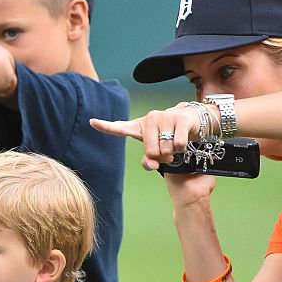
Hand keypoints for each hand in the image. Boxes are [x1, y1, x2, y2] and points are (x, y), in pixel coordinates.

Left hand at [90, 101, 213, 170]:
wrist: (189, 121)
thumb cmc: (168, 137)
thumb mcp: (156, 151)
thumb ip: (149, 162)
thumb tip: (152, 165)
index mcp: (138, 127)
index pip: (119, 127)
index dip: (106, 126)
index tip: (92, 122)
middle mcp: (149, 119)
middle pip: (152, 151)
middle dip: (162, 157)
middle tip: (166, 151)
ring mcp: (164, 116)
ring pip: (166, 149)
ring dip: (173, 153)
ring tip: (174, 144)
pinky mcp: (179, 118)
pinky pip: (178, 145)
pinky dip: (182, 149)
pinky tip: (182, 140)